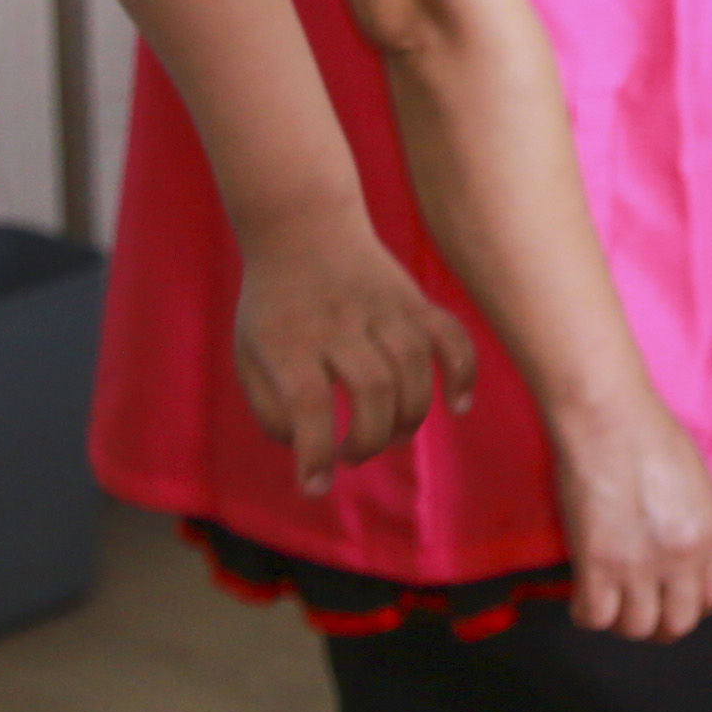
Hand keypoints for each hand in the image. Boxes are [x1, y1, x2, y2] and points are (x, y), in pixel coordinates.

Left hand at [231, 222, 478, 474]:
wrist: (301, 226)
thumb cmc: (273, 307)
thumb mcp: (249, 356)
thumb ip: (271, 411)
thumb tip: (313, 454)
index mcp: (289, 340)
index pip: (306, 404)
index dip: (314, 453)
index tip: (314, 486)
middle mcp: (337, 322)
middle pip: (371, 388)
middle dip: (369, 440)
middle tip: (352, 455)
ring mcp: (381, 307)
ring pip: (413, 366)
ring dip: (409, 417)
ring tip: (393, 434)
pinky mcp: (412, 298)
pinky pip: (451, 335)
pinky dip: (463, 373)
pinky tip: (459, 406)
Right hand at [551, 392, 711, 641]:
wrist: (609, 419)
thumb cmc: (649, 434)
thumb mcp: (695, 482)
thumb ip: (694, 524)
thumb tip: (683, 550)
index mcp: (708, 534)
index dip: (692, 604)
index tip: (674, 598)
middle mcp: (680, 558)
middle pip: (677, 624)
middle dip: (660, 624)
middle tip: (641, 610)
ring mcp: (638, 565)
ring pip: (636, 628)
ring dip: (622, 621)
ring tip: (610, 601)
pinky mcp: (596, 564)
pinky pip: (595, 617)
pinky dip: (588, 614)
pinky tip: (584, 596)